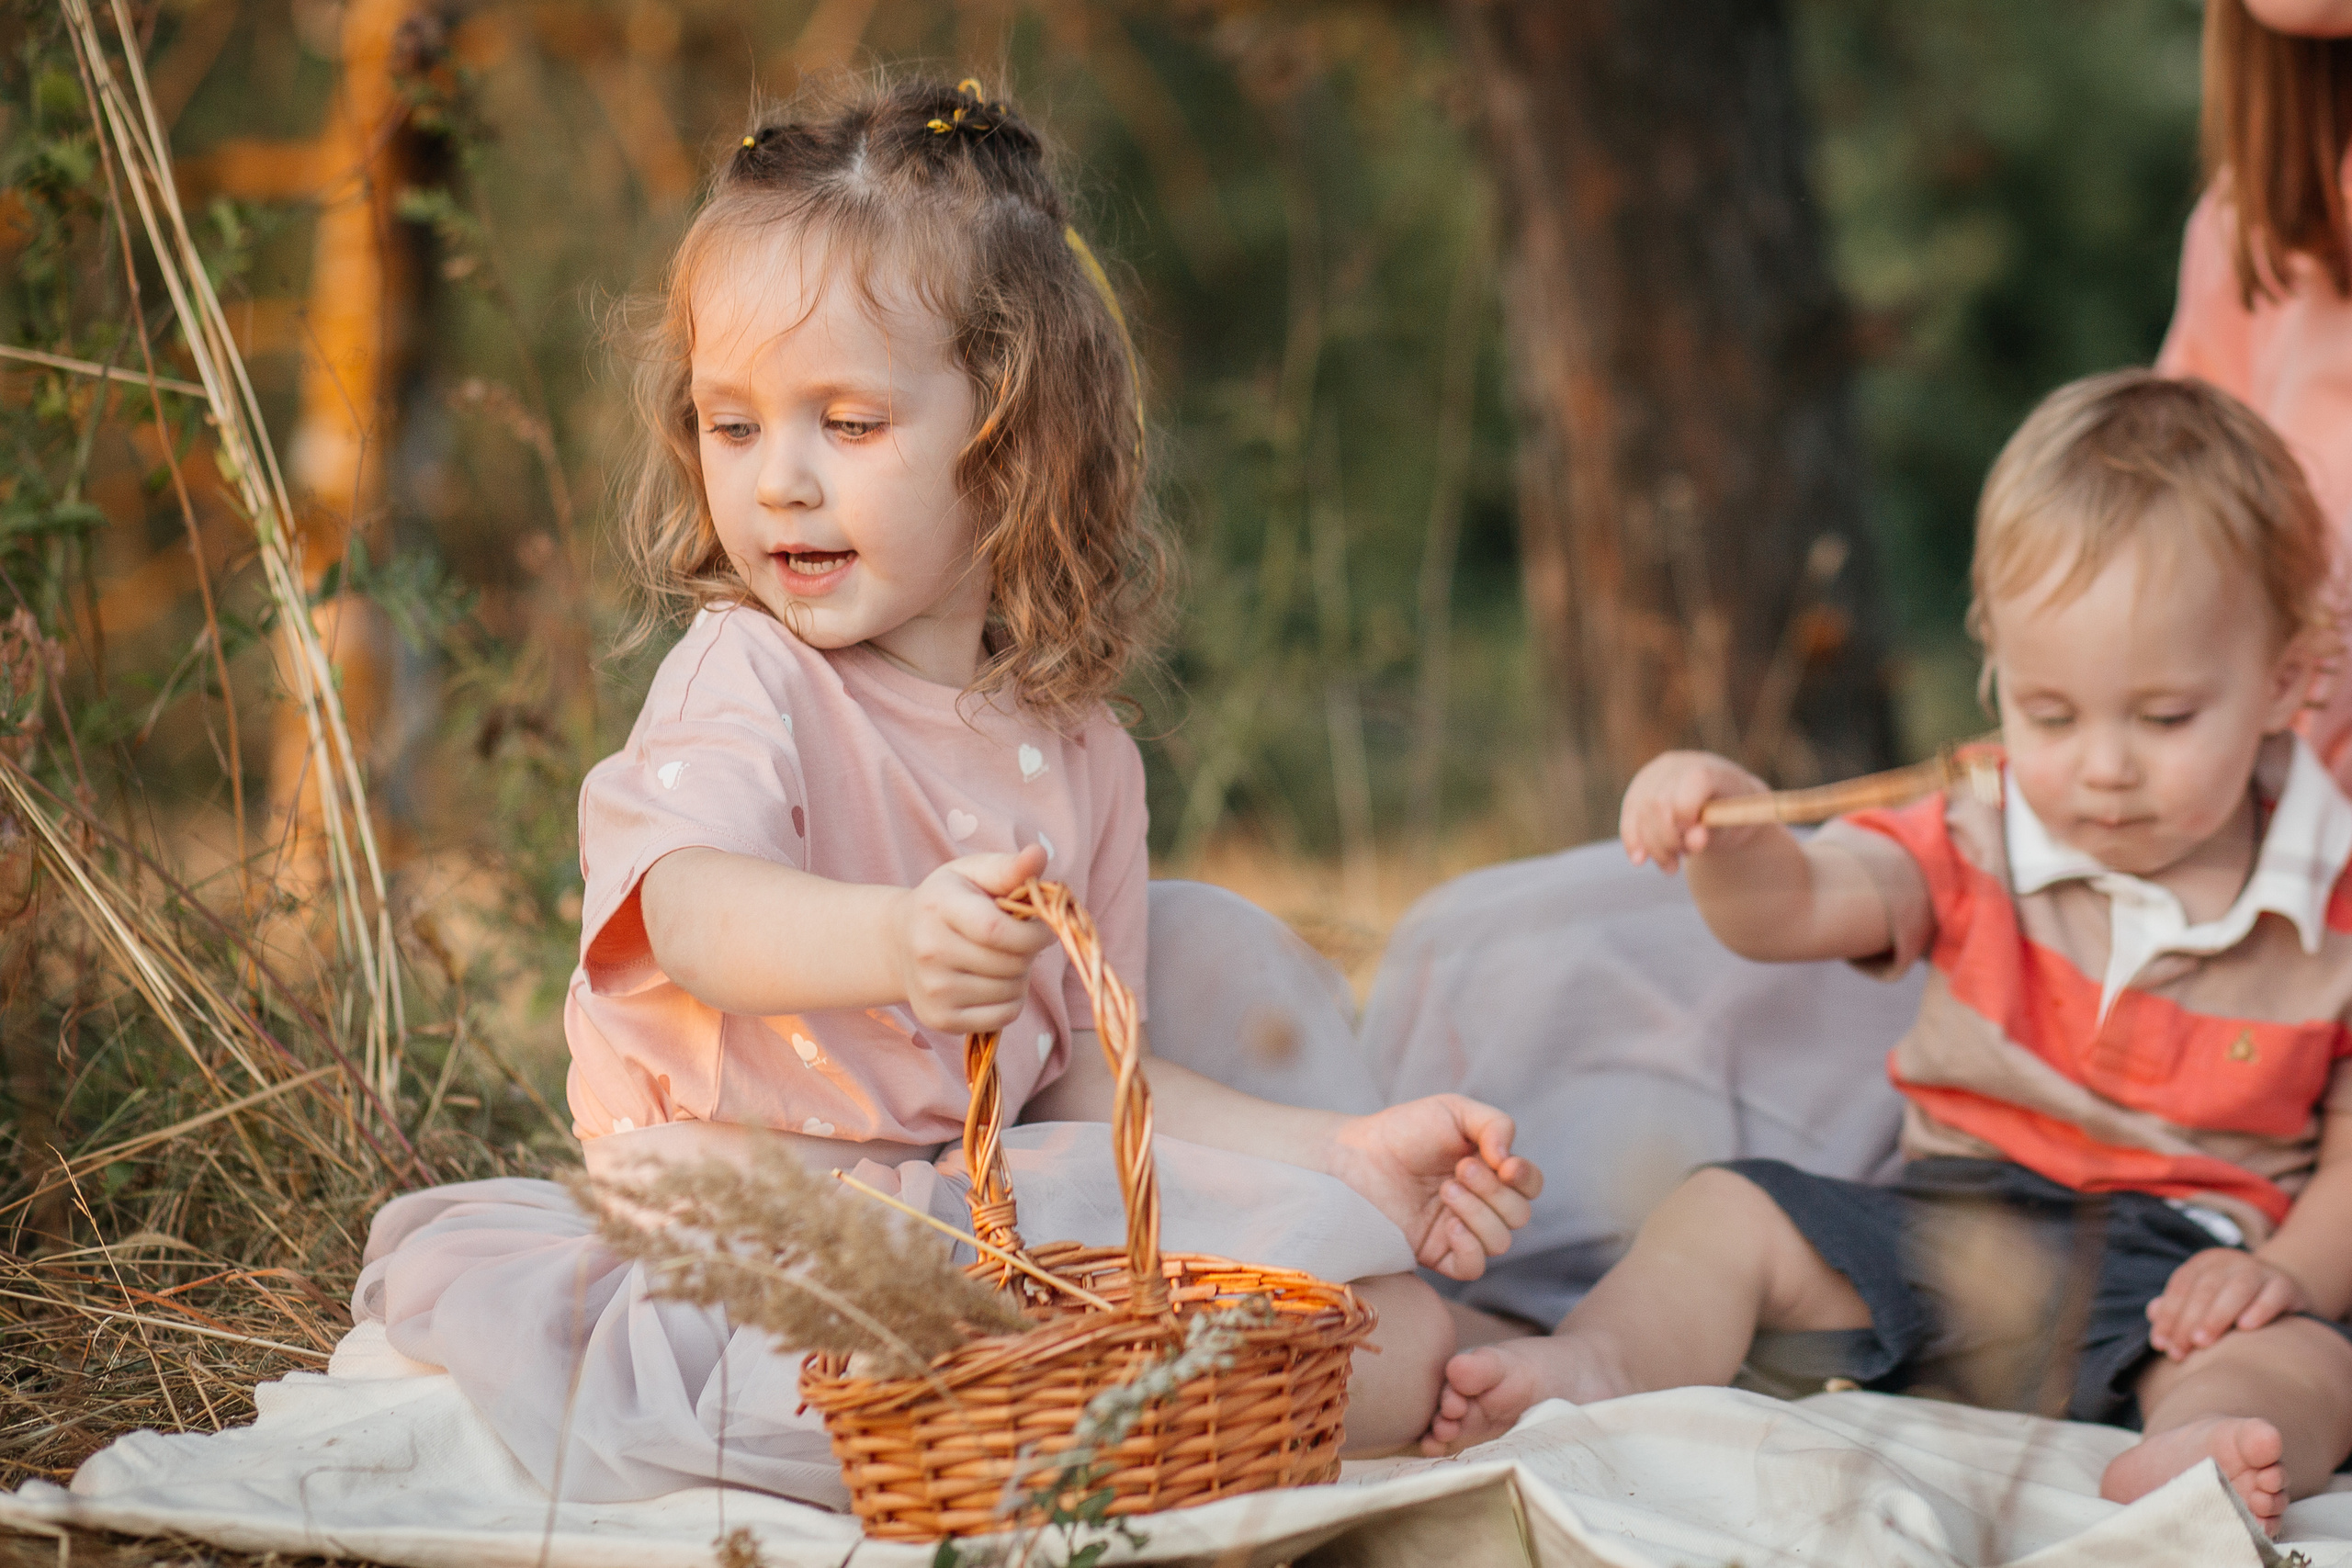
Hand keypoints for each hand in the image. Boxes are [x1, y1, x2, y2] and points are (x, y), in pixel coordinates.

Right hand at [889, 845, 1054, 1032]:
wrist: (899, 943)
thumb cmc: (948, 901)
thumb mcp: (972, 874)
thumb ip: (1009, 867)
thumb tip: (1038, 855)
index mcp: (937, 906)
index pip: (997, 930)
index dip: (1034, 932)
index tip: (1043, 927)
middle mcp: (928, 951)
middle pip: (1010, 963)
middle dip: (1029, 952)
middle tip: (1018, 940)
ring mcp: (931, 990)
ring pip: (1011, 991)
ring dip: (1021, 975)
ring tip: (1002, 958)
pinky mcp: (939, 1019)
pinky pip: (1003, 1017)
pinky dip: (1011, 1001)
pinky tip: (994, 982)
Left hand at [1323, 1095, 1542, 1280]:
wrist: (1357, 1156)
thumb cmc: (1404, 1130)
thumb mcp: (1454, 1110)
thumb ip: (1495, 1124)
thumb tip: (1510, 1160)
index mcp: (1489, 1171)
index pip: (1529, 1185)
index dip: (1526, 1178)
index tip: (1505, 1164)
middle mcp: (1479, 1203)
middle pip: (1519, 1215)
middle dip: (1494, 1191)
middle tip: (1459, 1170)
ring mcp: (1459, 1230)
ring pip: (1501, 1242)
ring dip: (1479, 1215)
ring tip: (1445, 1190)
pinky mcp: (1436, 1254)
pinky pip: (1473, 1268)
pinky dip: (1470, 1248)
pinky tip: (1449, 1225)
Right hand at [1619, 751, 1769, 873]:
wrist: (1723, 806)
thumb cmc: (1731, 818)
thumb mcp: (1731, 828)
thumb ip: (1714, 832)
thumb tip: (1694, 840)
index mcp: (1713, 770)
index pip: (1694, 780)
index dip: (1687, 810)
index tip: (1695, 837)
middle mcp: (1680, 764)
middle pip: (1659, 802)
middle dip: (1666, 841)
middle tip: (1681, 862)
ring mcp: (1656, 772)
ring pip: (1640, 810)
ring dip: (1652, 846)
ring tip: (1670, 866)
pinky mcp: (1640, 785)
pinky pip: (1629, 813)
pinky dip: (1632, 840)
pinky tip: (1640, 860)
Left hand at [2146, 1247, 2309, 1358]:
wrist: (2282, 1289)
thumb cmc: (2230, 1302)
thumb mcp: (2202, 1300)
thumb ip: (2177, 1307)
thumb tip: (2151, 1312)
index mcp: (2204, 1263)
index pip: (2181, 1287)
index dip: (2168, 1315)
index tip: (2161, 1345)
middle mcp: (2230, 1262)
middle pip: (2205, 1289)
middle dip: (2188, 1321)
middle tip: (2179, 1351)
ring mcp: (2260, 1271)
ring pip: (2236, 1289)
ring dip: (2217, 1315)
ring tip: (2202, 1342)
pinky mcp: (2286, 1285)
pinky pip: (2273, 1294)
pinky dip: (2259, 1309)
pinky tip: (2246, 1327)